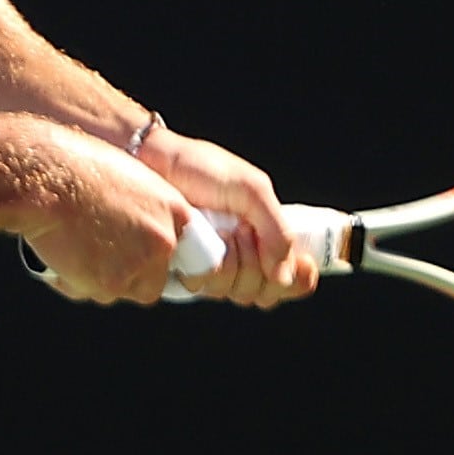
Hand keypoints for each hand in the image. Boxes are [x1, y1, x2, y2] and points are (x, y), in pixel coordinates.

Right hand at [0, 117, 203, 304]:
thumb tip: (132, 228)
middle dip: (130, 274)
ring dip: (101, 279)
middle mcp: (163, 240)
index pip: (189, 250)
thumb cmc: (76, 167)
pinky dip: (75, 281)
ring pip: (123, 289)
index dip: (164, 258)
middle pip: (155, 280)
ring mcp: (138, 264)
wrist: (46, 177)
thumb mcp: (125, 177)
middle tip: (100, 254)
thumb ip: (141, 207)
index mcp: (174, 209)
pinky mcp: (110, 283)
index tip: (153, 262)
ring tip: (75, 246)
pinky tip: (60, 254)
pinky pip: (92, 293)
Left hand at [139, 128, 321, 307]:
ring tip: (222, 230)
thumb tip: (285, 275)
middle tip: (246, 232)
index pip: (293, 276)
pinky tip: (203, 241)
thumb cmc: (202, 168)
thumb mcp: (252, 189)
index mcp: (265, 235)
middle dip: (261, 266)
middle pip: (267, 292)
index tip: (300, 264)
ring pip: (239, 292)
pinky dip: (211, 267)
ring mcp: (216, 265)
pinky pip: (209, 287)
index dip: (300, 279)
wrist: (153, 162)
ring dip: (236, 262)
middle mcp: (242, 255)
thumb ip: (277, 230)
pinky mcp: (189, 270)